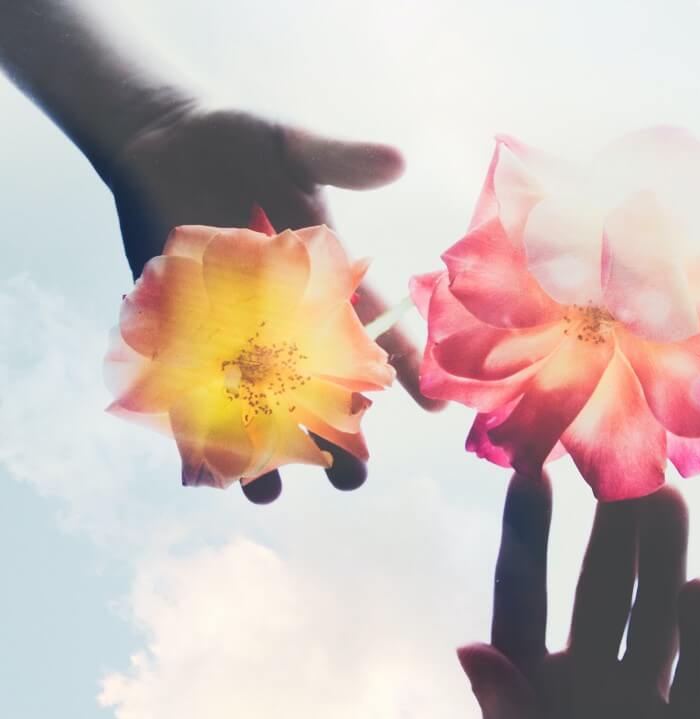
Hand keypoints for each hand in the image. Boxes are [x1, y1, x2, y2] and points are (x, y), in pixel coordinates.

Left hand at [106, 103, 439, 501]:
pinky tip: (204, 471)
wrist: (159, 140)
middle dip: (341, 440)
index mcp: (329, 291)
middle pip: (323, 396)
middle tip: (354, 478)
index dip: (408, 373)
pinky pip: (194, 397)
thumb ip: (340, 161)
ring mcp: (237, 340)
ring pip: (261, 412)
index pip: (379, 338)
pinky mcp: (183, 339)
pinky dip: (197, 435)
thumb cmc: (237, 142)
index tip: (435, 409)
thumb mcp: (292, 146)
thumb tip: (399, 159)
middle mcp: (289, 327)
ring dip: (264, 454)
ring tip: (266, 491)